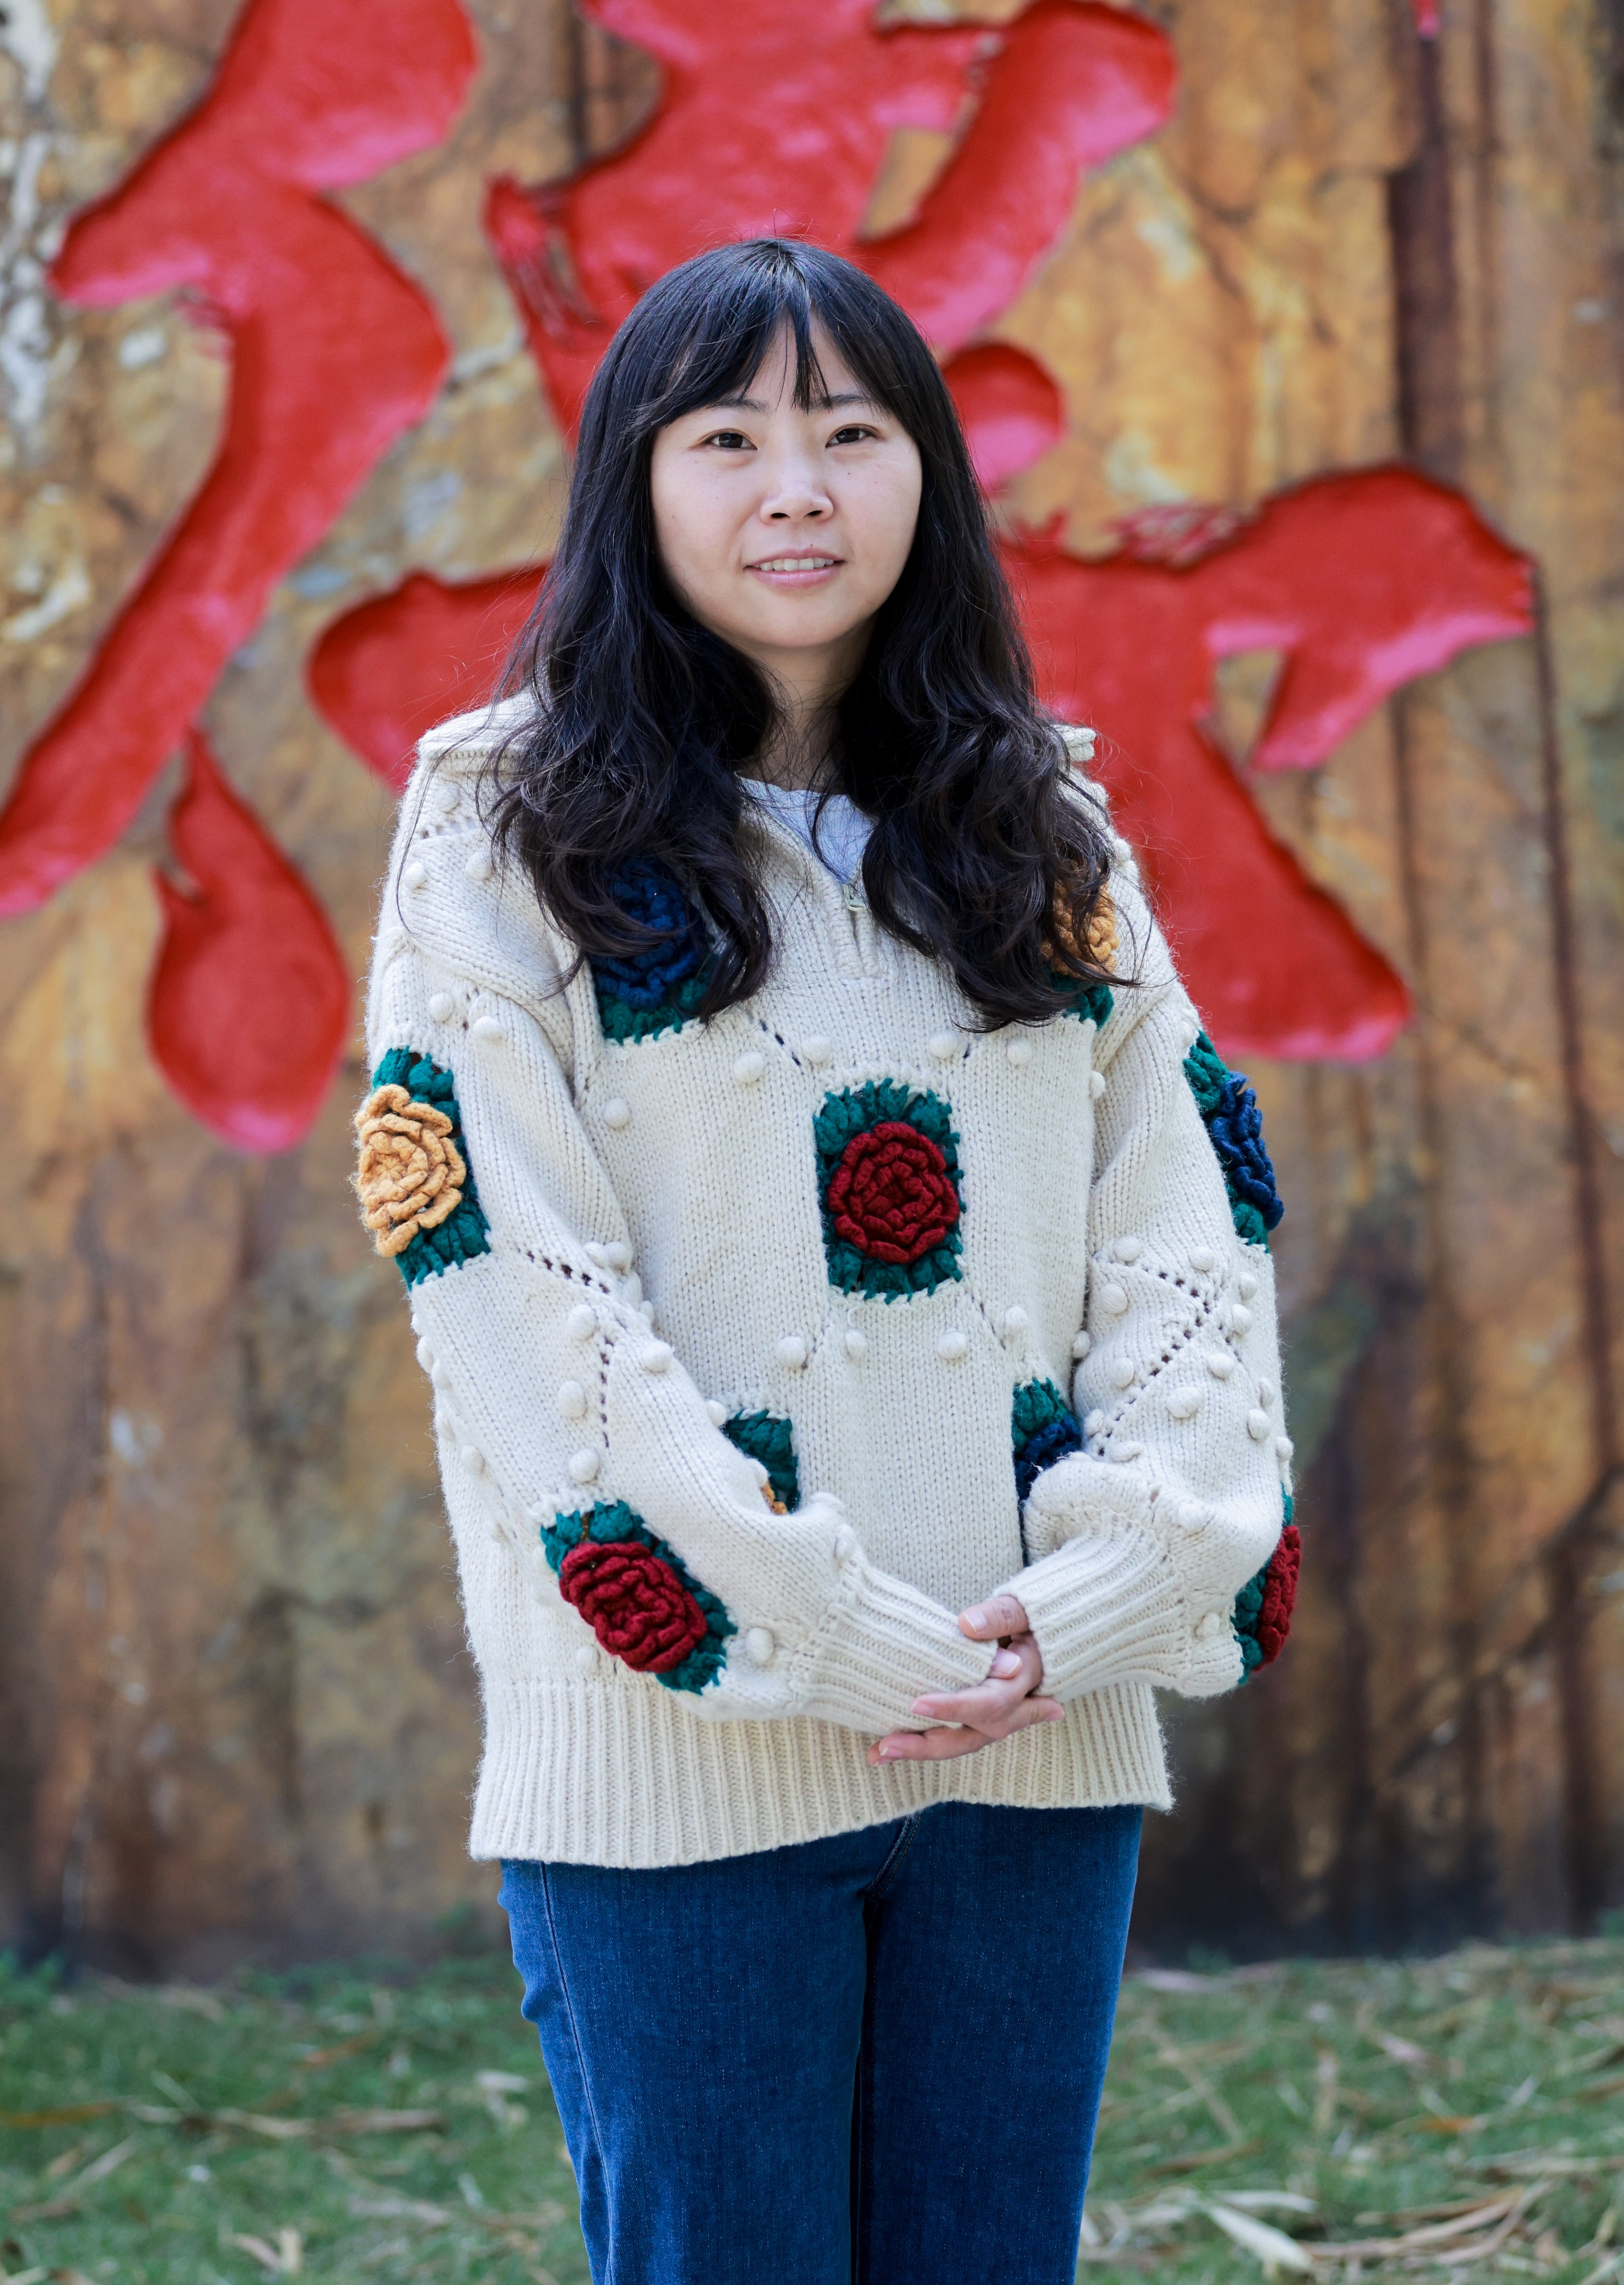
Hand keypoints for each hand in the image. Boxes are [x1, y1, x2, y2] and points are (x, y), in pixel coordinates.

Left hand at [866, 1593, 1062, 1765]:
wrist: (1044, 1634)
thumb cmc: (1029, 1616)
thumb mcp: (1022, 1608)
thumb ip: (1000, 1615)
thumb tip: (968, 1626)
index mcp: (1024, 1680)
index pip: (991, 1702)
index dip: (955, 1707)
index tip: (917, 1703)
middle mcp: (1012, 1707)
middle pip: (973, 1735)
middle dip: (929, 1744)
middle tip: (887, 1745)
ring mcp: (995, 1717)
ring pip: (960, 1741)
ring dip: (919, 1749)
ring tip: (879, 1753)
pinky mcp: (977, 1717)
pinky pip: (952, 1736)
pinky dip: (921, 1742)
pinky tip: (885, 1750)